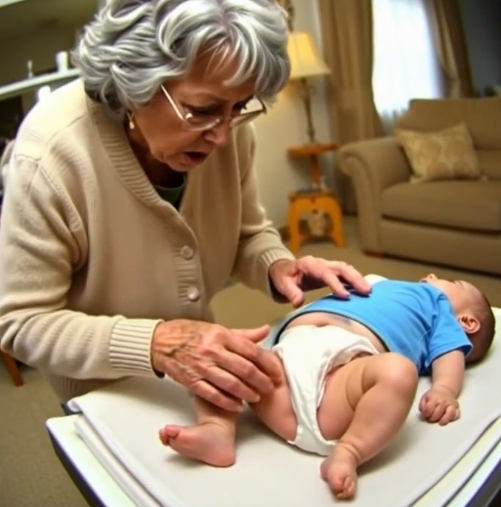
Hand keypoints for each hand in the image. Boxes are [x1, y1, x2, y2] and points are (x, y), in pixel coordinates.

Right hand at [150, 320, 280, 411]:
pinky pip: (213, 394)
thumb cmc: (191, 333)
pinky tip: (237, 405)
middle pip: (244, 369)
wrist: (161, 342)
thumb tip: (265, 330)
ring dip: (247, 393)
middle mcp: (212, 351)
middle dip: (261, 381)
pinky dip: (227, 402)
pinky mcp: (191, 381)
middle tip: (271, 388)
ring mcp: (201, 367)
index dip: (267, 364)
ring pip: (231, 384)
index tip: (276, 372)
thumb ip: (242, 334)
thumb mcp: (217, 329)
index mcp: (221, 335)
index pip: (251, 351)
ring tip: (257, 398)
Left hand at [269, 256, 370, 307]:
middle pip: (341, 268)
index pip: (325, 273)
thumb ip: (291, 292)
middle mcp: (321, 263)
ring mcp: (327, 266)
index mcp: (309, 264)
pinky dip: (355, 280)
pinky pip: (345, 273)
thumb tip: (298, 301)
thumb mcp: (283, 284)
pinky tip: (363, 289)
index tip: (345, 296)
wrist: (284, 269)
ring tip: (369, 291)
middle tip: (366, 291)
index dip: (336, 284)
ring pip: (346, 269)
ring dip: (358, 278)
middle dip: (354, 278)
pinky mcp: (331, 271)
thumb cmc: (283, 276)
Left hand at [419, 386, 459, 425]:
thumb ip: (422, 405)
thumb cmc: (433, 395)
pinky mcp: (457, 408)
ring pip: (450, 413)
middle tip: (430, 419)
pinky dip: (453, 418)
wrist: (444, 390)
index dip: (425, 414)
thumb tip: (422, 412)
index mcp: (434, 398)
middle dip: (433, 418)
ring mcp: (451, 404)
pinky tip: (448, 420)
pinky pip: (457, 414)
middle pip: (438, 412)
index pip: (429, 408)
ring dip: (444, 420)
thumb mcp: (425, 397)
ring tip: (440, 423)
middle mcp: (443, 401)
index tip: (424, 416)